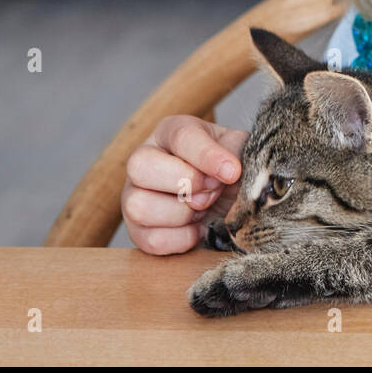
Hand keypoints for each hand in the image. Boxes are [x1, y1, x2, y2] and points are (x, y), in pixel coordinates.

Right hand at [121, 114, 247, 254]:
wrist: (227, 200)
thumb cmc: (227, 169)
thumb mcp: (238, 151)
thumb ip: (236, 152)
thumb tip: (230, 170)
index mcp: (171, 132)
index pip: (181, 137)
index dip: (207, 156)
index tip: (232, 172)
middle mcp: (144, 160)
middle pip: (141, 167)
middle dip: (186, 184)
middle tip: (212, 191)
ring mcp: (133, 195)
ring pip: (139, 206)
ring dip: (183, 214)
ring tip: (203, 209)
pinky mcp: (137, 230)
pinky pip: (151, 240)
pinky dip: (182, 239)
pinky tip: (197, 228)